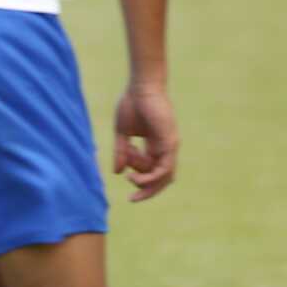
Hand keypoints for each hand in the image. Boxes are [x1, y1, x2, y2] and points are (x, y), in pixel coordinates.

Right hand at [111, 78, 178, 201]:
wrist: (140, 87)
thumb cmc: (131, 104)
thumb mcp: (122, 134)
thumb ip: (120, 152)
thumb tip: (116, 172)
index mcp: (155, 146)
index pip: (153, 171)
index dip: (139, 179)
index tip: (124, 179)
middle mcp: (165, 148)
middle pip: (162, 178)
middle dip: (148, 191)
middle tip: (133, 198)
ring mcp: (170, 145)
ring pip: (163, 176)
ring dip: (146, 183)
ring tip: (131, 179)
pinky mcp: (170, 142)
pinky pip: (165, 168)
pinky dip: (152, 177)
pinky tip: (135, 177)